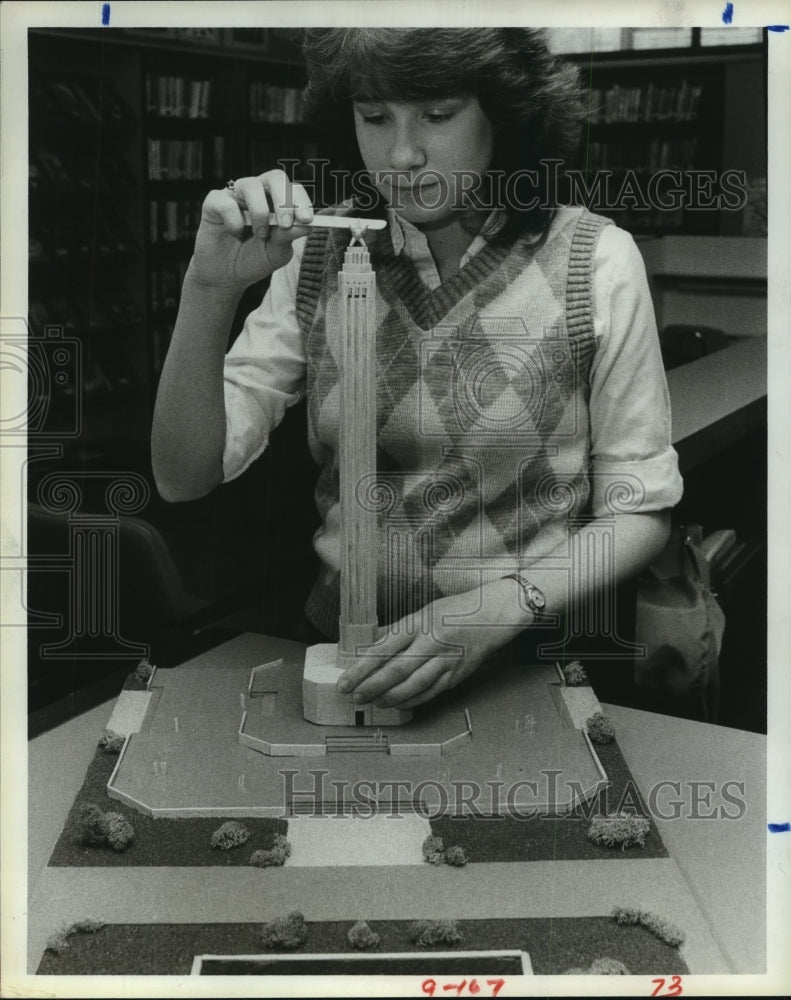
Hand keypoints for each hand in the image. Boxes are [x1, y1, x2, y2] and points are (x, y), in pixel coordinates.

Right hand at [190, 170, 313, 288]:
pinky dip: (234, 220)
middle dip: (284, 200)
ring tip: (260, 235)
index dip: (302, 201)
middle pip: (275, 177)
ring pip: (250, 185)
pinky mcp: (214, 202)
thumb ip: (289, 237)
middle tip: (285, 224)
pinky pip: (226, 202)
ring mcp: (235, 195)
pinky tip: (235, 233)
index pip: (293, 189)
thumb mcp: (277, 252)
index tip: (307, 219)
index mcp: (277, 201)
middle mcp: (258, 193)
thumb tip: (307, 225)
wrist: (226, 276)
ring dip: (260, 212)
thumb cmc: (254, 259)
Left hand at [337, 587, 523, 709]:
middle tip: (353, 696)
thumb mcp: (422, 612)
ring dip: (389, 697)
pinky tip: (396, 703)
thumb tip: (370, 645)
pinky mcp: (456, 676)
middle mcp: (431, 643)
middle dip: (371, 687)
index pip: (383, 649)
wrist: (492, 616)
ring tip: (372, 702)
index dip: (361, 668)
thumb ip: (397, 630)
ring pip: (413, 687)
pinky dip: (410, 701)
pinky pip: (429, 693)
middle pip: (396, 671)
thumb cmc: (455, 611)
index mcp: (419, 624)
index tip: (345, 681)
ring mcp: (445, 662)